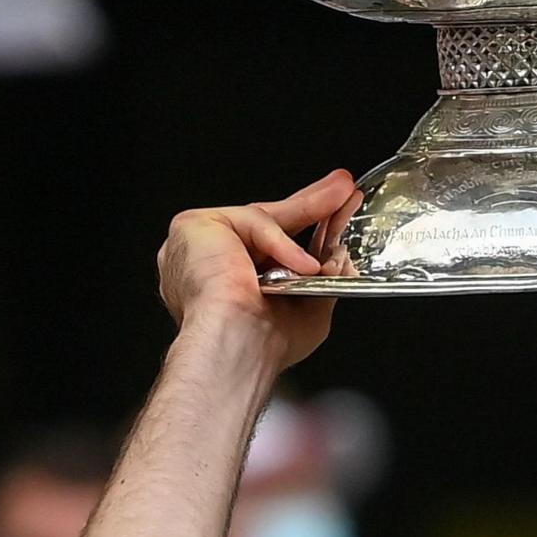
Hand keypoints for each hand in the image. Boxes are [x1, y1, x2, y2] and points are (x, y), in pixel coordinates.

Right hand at [155, 174, 354, 375]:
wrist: (238, 349)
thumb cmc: (262, 345)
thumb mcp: (307, 309)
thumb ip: (320, 280)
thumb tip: (341, 258)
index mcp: (229, 282)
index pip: (270, 245)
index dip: (305, 225)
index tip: (337, 210)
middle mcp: (210, 260)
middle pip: (266, 222)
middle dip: (311, 203)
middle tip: (342, 187)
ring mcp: (198, 243)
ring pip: (261, 218)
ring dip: (308, 211)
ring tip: (340, 211)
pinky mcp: (194, 227)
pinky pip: (251, 222)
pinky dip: (281, 242)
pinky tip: (303, 262)